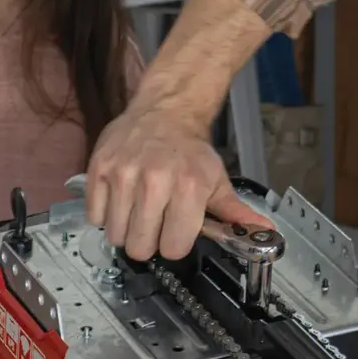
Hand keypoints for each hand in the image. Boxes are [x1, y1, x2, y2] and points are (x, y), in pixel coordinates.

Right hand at [84, 98, 266, 260]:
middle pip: (140, 247)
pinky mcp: (99, 168)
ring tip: (139, 208)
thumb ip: (234, 213)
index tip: (176, 230)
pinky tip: (121, 198)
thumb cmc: (190, 150)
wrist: (165, 111)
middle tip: (155, 220)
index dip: (175, 243)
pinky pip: (95, 217)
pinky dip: (106, 214)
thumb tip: (262, 233)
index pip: (173, 248)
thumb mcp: (217, 180)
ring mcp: (123, 174)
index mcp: (189, 187)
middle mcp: (155, 181)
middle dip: (149, 240)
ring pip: (116, 235)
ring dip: (127, 228)